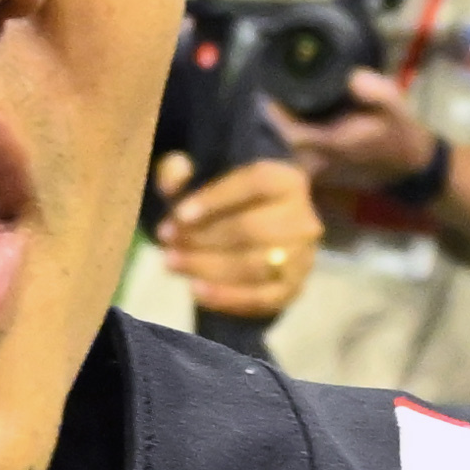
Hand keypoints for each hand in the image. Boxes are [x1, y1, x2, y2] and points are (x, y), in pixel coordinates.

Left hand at [150, 149, 320, 324]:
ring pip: (255, 265)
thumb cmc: (224, 201)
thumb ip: (180, 171)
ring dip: (209, 267)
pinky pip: (261, 298)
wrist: (258, 234)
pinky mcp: (293, 289)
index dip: (216, 198)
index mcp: (286, 180)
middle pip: (253, 229)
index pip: (256, 183)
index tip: (179, 215)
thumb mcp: (200, 177)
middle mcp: (303, 218)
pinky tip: (195, 290)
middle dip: (204, 238)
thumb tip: (171, 180)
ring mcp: (302, 257)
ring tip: (172, 263)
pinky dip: (226, 297)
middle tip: (166, 242)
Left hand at [271, 68, 442, 198]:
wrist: (409, 166)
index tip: (267, 90)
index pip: (290, 131)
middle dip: (275, 115)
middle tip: (273, 88)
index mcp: (332, 144)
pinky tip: (296, 117)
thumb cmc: (399, 133)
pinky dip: (292, 135)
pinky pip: (295, 152)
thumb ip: (375, 91)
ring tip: (281, 99)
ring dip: (282, 125)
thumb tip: (352, 77)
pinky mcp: (319, 173)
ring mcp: (317, 171)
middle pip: (281, 138)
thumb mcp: (394, 106)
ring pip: (286, 147)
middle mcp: (318, 162)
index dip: (275, 112)